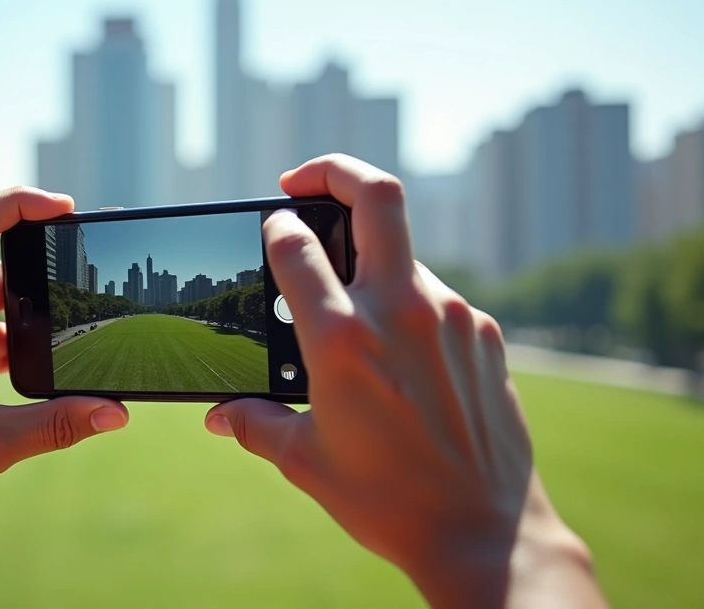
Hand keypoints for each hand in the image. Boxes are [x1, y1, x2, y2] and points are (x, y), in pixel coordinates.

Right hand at [204, 155, 605, 607]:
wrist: (483, 532)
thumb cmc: (387, 501)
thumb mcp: (305, 462)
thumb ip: (255, 422)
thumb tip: (219, 414)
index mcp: (343, 340)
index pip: (297, 245)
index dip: (277, 227)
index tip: (274, 227)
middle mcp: (401, 312)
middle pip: (377, 196)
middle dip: (335, 170)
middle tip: (304, 180)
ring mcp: (451, 317)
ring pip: (406, 254)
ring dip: (373, 262)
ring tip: (355, 308)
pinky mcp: (484, 334)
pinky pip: (437, 299)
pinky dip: (410, 306)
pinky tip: (400, 353)